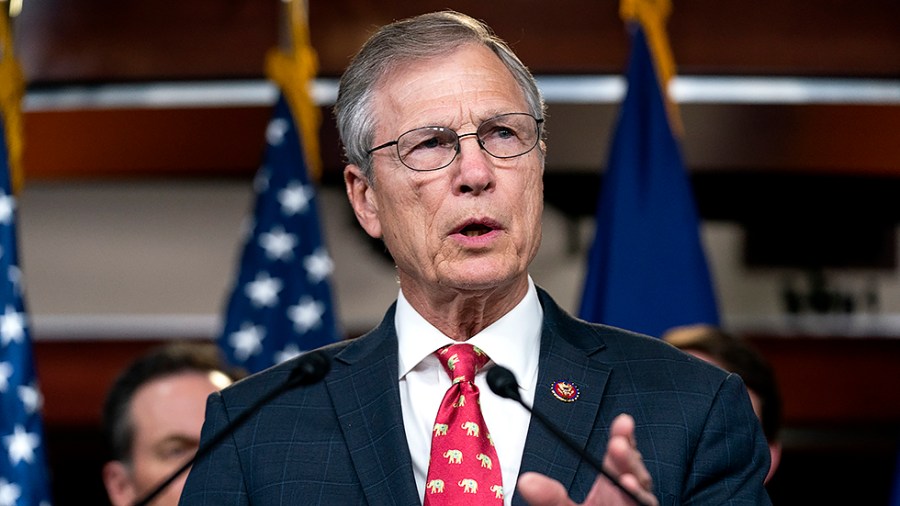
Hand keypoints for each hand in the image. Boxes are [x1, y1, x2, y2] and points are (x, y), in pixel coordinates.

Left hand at [518, 414, 657, 505]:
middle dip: (628, 459)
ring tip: (627, 475)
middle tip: (617, 444)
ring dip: (637, 482)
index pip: (621, 459)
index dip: (624, 439)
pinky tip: (631, 489)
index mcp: (612, 486)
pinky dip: (639, 499)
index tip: (622, 421)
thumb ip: (550, 497)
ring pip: (644, 495)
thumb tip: (526, 480)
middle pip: (635, 474)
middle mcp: (628, 498)